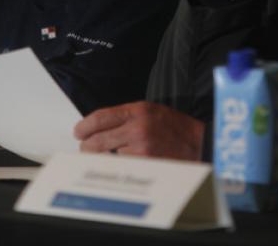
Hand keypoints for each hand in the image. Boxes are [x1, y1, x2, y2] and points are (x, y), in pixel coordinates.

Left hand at [74, 101, 203, 160]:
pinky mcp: (146, 164)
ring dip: (103, 158)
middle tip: (85, 148)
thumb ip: (125, 116)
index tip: (79, 131)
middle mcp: (137, 128)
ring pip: (108, 156)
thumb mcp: (150, 111)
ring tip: (104, 157)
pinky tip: (122, 163)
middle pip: (98, 140)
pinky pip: (122, 166)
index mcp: (138, 110)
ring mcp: (141, 148)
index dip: (85, 126)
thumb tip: (99, 127)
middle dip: (87, 146)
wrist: (198, 143)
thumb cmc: (174, 127)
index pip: (100, 118)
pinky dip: (118, 166)